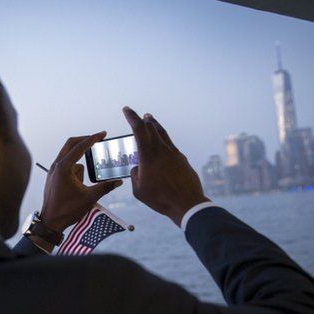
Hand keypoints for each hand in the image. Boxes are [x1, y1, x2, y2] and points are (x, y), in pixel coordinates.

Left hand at [40, 132, 122, 232]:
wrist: (50, 222)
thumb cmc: (68, 210)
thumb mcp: (90, 198)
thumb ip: (105, 187)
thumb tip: (119, 181)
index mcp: (63, 167)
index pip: (80, 147)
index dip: (93, 139)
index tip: (103, 134)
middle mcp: (56, 165)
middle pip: (71, 144)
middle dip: (85, 141)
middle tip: (98, 139)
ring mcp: (53, 170)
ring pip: (71, 160)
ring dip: (80, 167)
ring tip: (82, 187)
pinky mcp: (53, 176)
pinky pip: (67, 168)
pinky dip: (75, 172)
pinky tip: (77, 186)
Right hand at [122, 106, 208, 225]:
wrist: (187, 203)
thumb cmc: (160, 198)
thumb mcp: (139, 190)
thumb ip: (135, 175)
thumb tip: (138, 168)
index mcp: (148, 155)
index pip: (139, 129)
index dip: (132, 117)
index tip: (126, 109)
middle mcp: (162, 150)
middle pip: (152, 128)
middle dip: (143, 120)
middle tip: (139, 116)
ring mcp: (174, 153)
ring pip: (163, 134)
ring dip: (155, 126)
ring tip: (151, 120)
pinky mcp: (182, 159)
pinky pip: (170, 145)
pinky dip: (163, 141)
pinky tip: (162, 146)